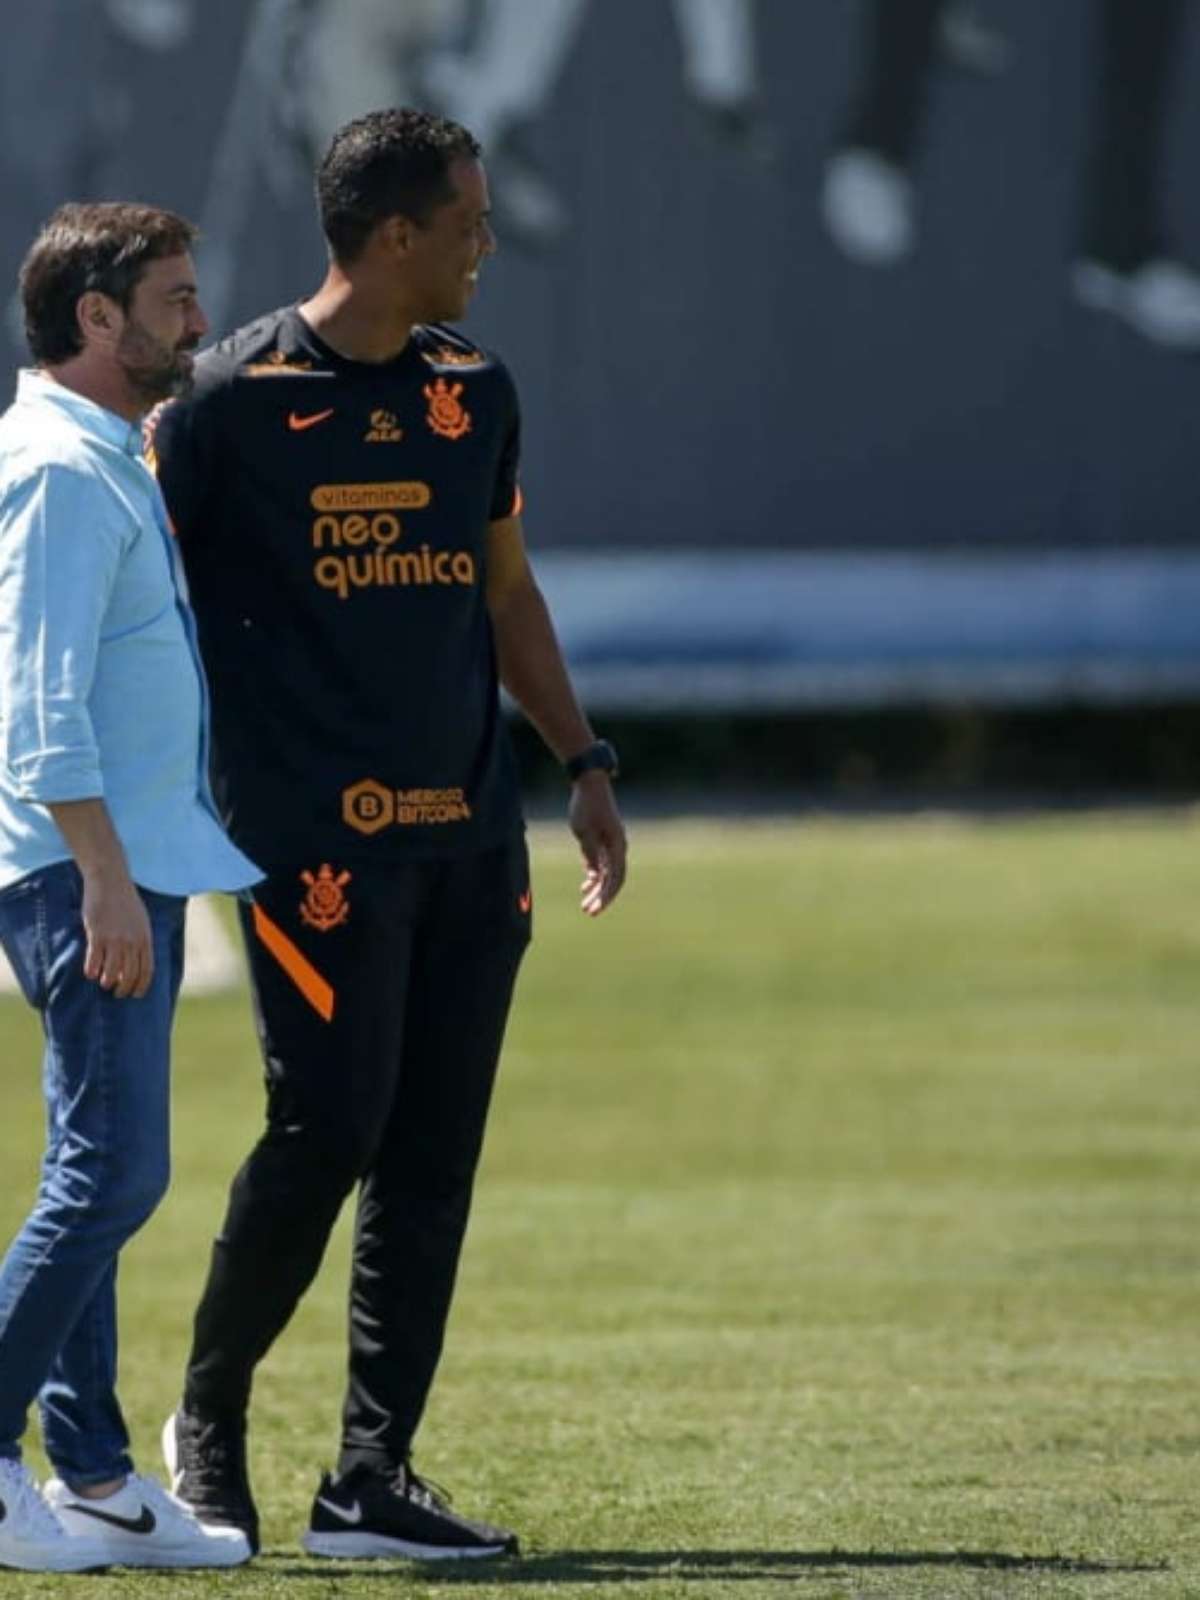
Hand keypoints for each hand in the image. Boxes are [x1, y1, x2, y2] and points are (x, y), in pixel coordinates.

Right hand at [81, 868, 153, 998]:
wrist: (109, 880)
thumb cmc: (125, 901)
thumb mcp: (141, 920)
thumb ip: (140, 940)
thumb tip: (137, 961)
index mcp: (145, 938)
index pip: (147, 971)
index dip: (140, 986)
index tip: (135, 994)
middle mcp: (132, 941)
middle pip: (130, 975)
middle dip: (123, 988)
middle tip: (116, 992)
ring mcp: (115, 939)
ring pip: (111, 972)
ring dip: (107, 981)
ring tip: (103, 982)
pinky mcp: (97, 934)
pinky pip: (94, 961)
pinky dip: (92, 970)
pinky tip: (89, 973)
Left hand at [568, 774, 626, 915]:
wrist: (590, 783)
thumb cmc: (586, 806)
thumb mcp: (583, 831)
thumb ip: (590, 853)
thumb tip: (595, 875)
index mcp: (617, 845)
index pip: (615, 878)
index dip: (606, 896)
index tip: (595, 909)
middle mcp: (618, 847)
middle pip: (613, 879)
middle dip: (601, 897)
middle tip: (587, 912)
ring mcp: (612, 844)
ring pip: (608, 873)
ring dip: (598, 889)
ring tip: (585, 902)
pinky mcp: (604, 840)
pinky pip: (603, 864)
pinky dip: (596, 875)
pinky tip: (586, 885)